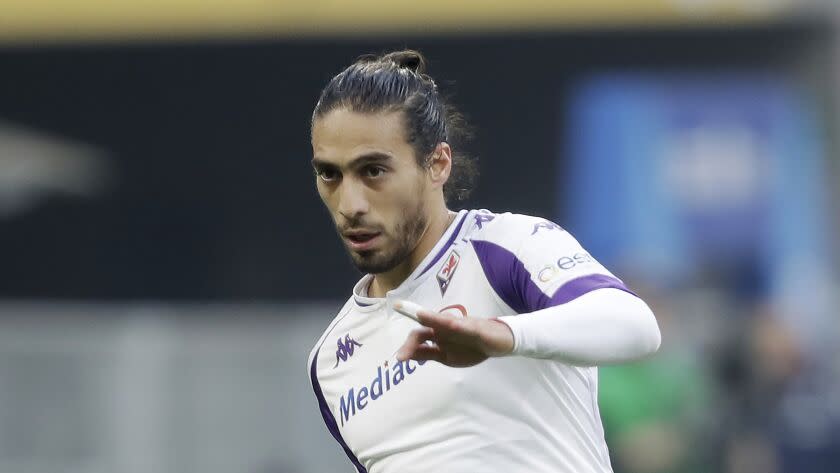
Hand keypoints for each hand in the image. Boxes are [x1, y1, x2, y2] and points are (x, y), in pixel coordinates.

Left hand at [396, 309, 513, 366]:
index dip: (404, 337)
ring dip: (432, 319)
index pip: (419, 335)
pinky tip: (450, 324)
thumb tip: (407, 354)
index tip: (390, 320)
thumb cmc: (472, 346)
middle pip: (427, 330)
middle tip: (401, 357)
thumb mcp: (447, 356)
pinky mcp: (477, 329)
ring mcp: (461, 327)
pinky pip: (466, 327)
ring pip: (443, 323)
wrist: (500, 342)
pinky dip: (457, 326)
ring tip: (420, 315)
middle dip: (413, 341)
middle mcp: (446, 328)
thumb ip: (428, 353)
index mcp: (439, 336)